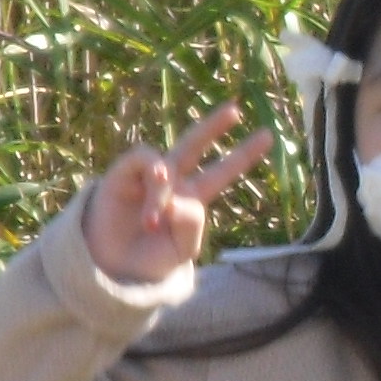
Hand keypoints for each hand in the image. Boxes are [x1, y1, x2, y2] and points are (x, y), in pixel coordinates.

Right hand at [83, 104, 270, 286]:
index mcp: (191, 200)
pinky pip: (144, 159)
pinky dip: (152, 175)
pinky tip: (152, 188)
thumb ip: (191, 224)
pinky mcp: (122, 174)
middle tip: (235, 110)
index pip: (221, 172)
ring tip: (152, 222)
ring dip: (162, 192)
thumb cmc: (149, 262)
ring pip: (168, 163)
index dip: (243, 155)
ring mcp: (146, 177)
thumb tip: (178, 195)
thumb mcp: (182, 251)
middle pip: (194, 144)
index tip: (268, 136)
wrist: (112, 271)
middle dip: (213, 126)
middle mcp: (171, 182)